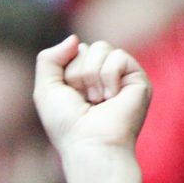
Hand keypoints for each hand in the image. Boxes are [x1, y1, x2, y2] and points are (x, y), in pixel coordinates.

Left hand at [33, 36, 148, 182]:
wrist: (90, 144)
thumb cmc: (67, 124)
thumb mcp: (45, 90)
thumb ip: (48, 59)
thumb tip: (74, 38)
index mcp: (83, 78)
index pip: (74, 50)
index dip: (66, 72)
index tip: (69, 96)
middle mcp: (103, 75)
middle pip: (87, 47)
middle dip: (77, 74)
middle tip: (84, 100)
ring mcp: (122, 75)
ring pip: (101, 48)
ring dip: (91, 77)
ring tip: (97, 101)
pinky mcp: (138, 78)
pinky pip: (118, 56)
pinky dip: (108, 78)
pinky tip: (111, 98)